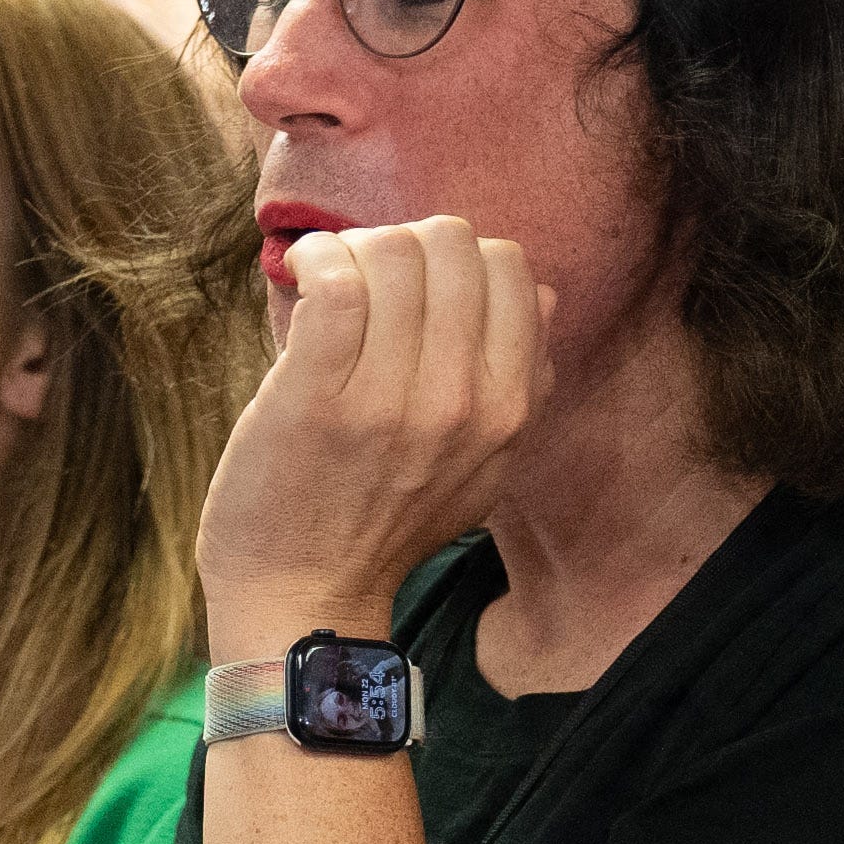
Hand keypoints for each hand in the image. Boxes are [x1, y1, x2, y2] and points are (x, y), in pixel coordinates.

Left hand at [197, 213, 540, 646]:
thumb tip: (542, 293)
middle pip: (452, 244)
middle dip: (403, 243)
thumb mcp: (481, 466)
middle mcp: (460, 402)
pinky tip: (301, 276)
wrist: (305, 599)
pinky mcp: (316, 396)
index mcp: (507, 410)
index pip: (510, 269)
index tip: (415, 288)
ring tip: (327, 280)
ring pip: (391, 251)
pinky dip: (316, 257)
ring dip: (352, 248)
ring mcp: (388, 399)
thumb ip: (520, 383)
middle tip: (366, 280)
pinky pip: (334, 279)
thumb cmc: (383, 522)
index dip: (457, 260)